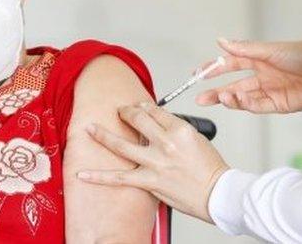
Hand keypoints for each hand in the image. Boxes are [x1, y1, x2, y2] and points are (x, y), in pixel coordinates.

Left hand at [76, 103, 228, 222]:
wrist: (218, 193)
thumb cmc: (211, 168)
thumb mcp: (196, 138)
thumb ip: (173, 130)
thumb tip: (155, 124)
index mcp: (180, 129)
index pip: (154, 110)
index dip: (144, 107)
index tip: (139, 107)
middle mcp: (166, 143)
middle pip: (137, 119)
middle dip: (126, 112)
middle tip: (121, 112)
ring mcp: (156, 162)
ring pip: (122, 144)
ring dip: (102, 134)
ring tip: (90, 128)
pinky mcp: (150, 181)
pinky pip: (119, 178)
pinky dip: (99, 176)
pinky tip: (83, 174)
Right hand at [195, 38, 301, 113]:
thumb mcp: (270, 49)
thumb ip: (244, 49)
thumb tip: (221, 41)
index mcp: (258, 59)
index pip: (230, 64)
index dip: (214, 69)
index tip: (198, 73)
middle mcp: (262, 75)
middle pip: (233, 85)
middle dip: (215, 91)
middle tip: (200, 98)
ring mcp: (269, 91)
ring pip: (242, 97)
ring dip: (229, 98)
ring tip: (220, 97)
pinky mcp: (278, 104)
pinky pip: (257, 106)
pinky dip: (245, 105)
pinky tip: (238, 100)